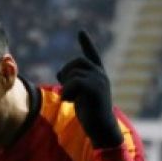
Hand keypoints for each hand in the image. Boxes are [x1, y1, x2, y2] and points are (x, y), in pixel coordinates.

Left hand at [57, 30, 123, 149]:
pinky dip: (67, 92)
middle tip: (65, 89)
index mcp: (99, 75)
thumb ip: (73, 83)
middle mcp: (100, 75)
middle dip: (66, 72)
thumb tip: (60, 73)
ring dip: (66, 86)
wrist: (102, 129)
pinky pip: (73, 82)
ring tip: (70, 99)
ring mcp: (99, 80)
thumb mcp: (80, 96)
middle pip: (76, 62)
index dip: (86, 43)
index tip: (81, 31)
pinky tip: (69, 101)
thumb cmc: (91, 115)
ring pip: (73, 73)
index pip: (92, 55)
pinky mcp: (94, 88)